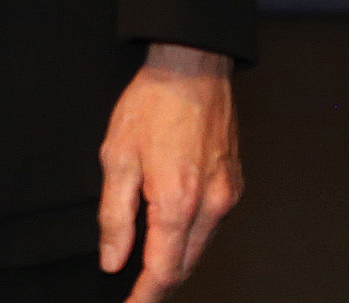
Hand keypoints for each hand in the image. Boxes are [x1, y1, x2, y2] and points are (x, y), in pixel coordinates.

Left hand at [98, 43, 240, 302]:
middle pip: (186, 266)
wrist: (192, 68)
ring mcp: (227, 196)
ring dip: (177, 263)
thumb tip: (113, 260)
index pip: (163, 271)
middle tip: (138, 295)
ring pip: (201, 248)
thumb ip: (115, 216)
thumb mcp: (116, 157)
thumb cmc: (151, 106)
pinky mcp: (235, 184)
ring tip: (151, 271)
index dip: (146, 297)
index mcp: (177, 202)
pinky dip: (193, 239)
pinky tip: (174, 235)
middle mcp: (210, 206)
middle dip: (162, 285)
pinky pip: (212, 226)